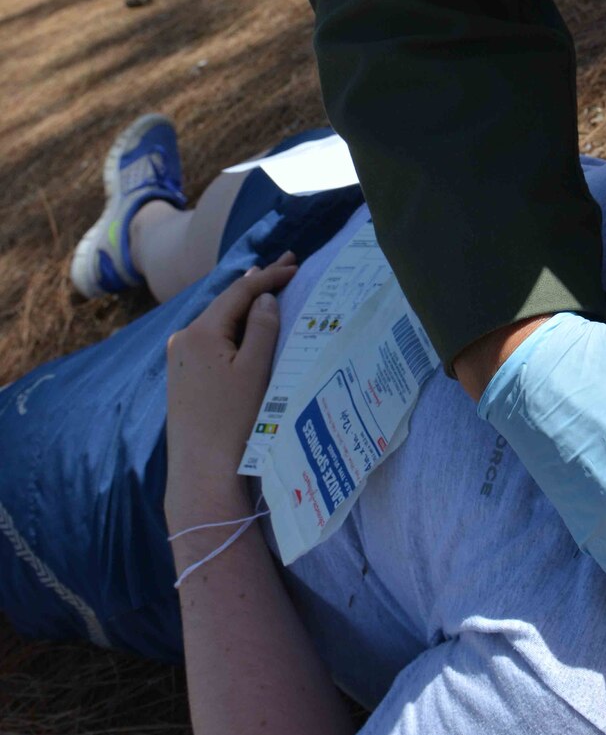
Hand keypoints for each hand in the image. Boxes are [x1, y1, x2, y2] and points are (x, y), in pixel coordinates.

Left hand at [165, 255, 297, 515]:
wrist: (201, 470)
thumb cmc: (232, 421)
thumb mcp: (255, 370)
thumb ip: (262, 327)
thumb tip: (264, 298)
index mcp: (200, 332)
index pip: (239, 292)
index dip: (269, 276)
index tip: (296, 264)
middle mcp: (184, 338)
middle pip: (226, 302)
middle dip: (257, 284)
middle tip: (288, 264)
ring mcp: (179, 357)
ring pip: (218, 320)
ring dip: (245, 305)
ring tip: (268, 286)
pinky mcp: (182, 374)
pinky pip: (212, 338)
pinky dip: (233, 326)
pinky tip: (246, 322)